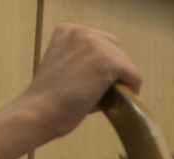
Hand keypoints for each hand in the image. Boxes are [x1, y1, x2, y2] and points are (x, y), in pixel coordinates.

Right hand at [0, 24, 142, 158]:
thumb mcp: (64, 68)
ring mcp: (96, 44)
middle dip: (113, 71)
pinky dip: (131, 90)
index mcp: (68, 30)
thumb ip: (83, 63)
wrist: (39, 112)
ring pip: (126, 64)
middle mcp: (82, 31)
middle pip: (116, 50)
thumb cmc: (48, 100)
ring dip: (119, 82)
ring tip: (101, 99)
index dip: (101, 66)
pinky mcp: (109, 61)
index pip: (101, 43)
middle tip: (99, 93)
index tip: (89, 83)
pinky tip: (118, 101)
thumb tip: (112, 76)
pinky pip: (135, 76)